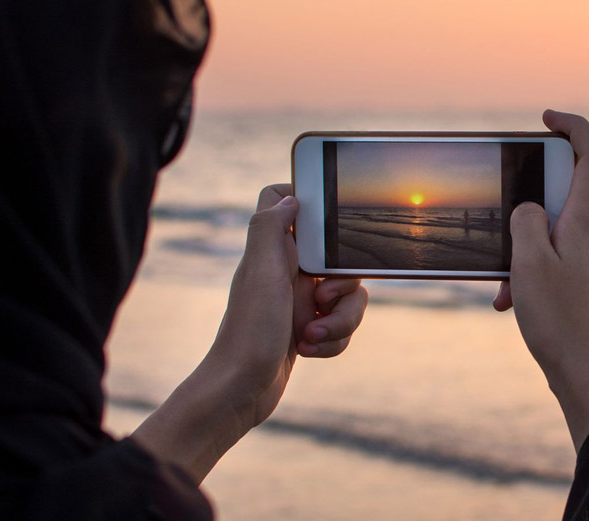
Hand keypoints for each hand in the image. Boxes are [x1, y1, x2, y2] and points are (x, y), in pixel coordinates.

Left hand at [132, 184, 367, 481]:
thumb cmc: (248, 333)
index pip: (286, 203)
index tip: (327, 227)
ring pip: (348, 297)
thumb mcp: (260, 274)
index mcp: (275, 251)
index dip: (309, 205)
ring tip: (311, 336)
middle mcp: (287, 272)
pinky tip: (308, 350)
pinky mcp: (309, 329)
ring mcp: (300, 302)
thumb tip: (290, 197)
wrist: (239, 392)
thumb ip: (269, 229)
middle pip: (340, 260)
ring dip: (340, 320)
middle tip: (322, 298)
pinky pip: (342, 326)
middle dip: (344, 286)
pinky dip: (333, 340)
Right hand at [493, 110, 588, 451]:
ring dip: (526, 242)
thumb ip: (527, 222)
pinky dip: (533, 267)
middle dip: (533, 195)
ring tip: (504, 278)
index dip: (574, 125)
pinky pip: (559, 258)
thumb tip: (529, 207)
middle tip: (507, 213)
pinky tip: (511, 299)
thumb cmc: (562, 323)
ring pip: (559, 228)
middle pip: (573, 188)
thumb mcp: (530, 264)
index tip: (545, 118)